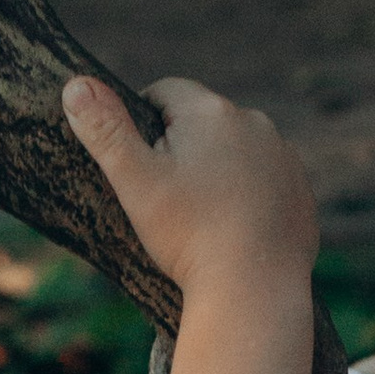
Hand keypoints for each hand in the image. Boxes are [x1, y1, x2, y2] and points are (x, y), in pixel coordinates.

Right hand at [61, 72, 315, 300]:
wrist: (253, 288)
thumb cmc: (189, 235)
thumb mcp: (135, 181)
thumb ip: (105, 131)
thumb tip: (74, 84)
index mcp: (211, 111)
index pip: (165, 92)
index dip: (142, 120)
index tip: (137, 160)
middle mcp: (255, 123)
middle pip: (204, 122)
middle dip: (183, 146)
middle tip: (166, 195)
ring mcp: (283, 157)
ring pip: (237, 152)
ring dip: (219, 170)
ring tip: (201, 217)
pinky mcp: (300, 192)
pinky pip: (267, 183)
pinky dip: (250, 198)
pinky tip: (233, 230)